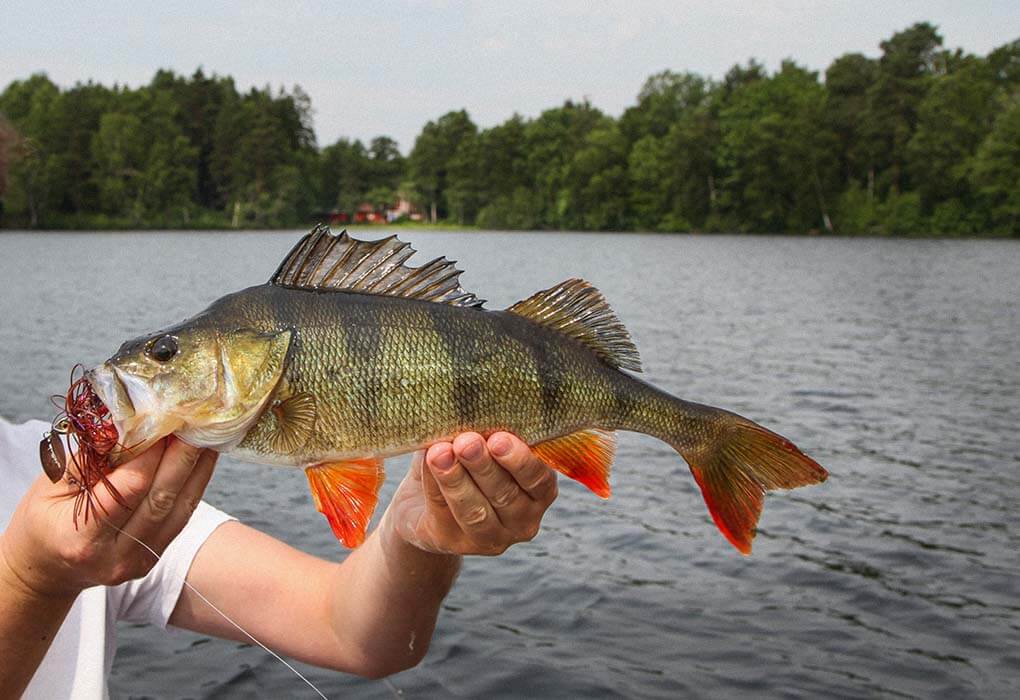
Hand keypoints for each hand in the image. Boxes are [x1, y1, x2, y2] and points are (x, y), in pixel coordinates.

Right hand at [0, 437, 215, 598]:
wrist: (45, 569)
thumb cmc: (43, 520)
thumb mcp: (52, 486)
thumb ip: (91, 459)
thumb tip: (130, 425)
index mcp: (81, 538)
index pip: (129, 489)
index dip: (151, 453)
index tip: (163, 421)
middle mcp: (115, 555)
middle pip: (161, 498)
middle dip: (183, 456)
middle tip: (195, 421)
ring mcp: (138, 561)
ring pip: (180, 508)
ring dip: (198, 468)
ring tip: (206, 434)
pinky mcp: (154, 557)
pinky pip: (182, 516)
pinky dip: (195, 484)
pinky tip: (203, 458)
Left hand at [383, 432, 557, 555]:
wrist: (422, 501)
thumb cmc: (462, 460)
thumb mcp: (481, 443)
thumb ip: (484, 430)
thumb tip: (469, 404)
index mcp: (539, 490)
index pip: (539, 479)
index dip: (520, 460)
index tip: (499, 438)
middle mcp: (523, 520)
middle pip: (506, 494)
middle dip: (484, 466)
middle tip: (467, 441)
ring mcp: (491, 538)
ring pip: (475, 511)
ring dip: (456, 479)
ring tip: (440, 452)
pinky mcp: (453, 543)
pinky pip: (443, 513)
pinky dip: (433, 484)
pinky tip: (427, 461)